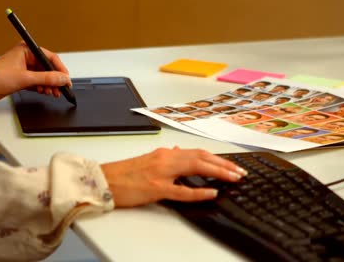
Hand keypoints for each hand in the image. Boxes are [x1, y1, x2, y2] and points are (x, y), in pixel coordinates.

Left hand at [0, 42, 71, 103]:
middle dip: (55, 79)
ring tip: (53, 92)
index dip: (60, 69)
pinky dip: (42, 88)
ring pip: (43, 76)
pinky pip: (37, 82)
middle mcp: (26, 58)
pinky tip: (45, 92)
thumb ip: (47, 78)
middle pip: (47, 68)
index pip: (50, 58)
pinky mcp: (21, 79)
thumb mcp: (25, 78)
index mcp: (26, 50)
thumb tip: (63, 78)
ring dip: (49, 85)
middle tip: (61, 89)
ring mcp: (23, 69)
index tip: (66, 79)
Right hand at [101, 147, 247, 207]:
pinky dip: (199, 190)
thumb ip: (167, 157)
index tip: (231, 165)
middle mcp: (165, 159)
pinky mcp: (155, 188)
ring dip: (218, 172)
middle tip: (240, 172)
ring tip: (233, 178)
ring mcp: (161, 173)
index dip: (217, 158)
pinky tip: (211, 192)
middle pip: (201, 157)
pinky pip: (182, 190)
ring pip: (196, 167)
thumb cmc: (124, 173)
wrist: (103, 180)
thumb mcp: (149, 160)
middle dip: (224, 164)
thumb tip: (181, 152)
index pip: (197, 153)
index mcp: (165, 154)